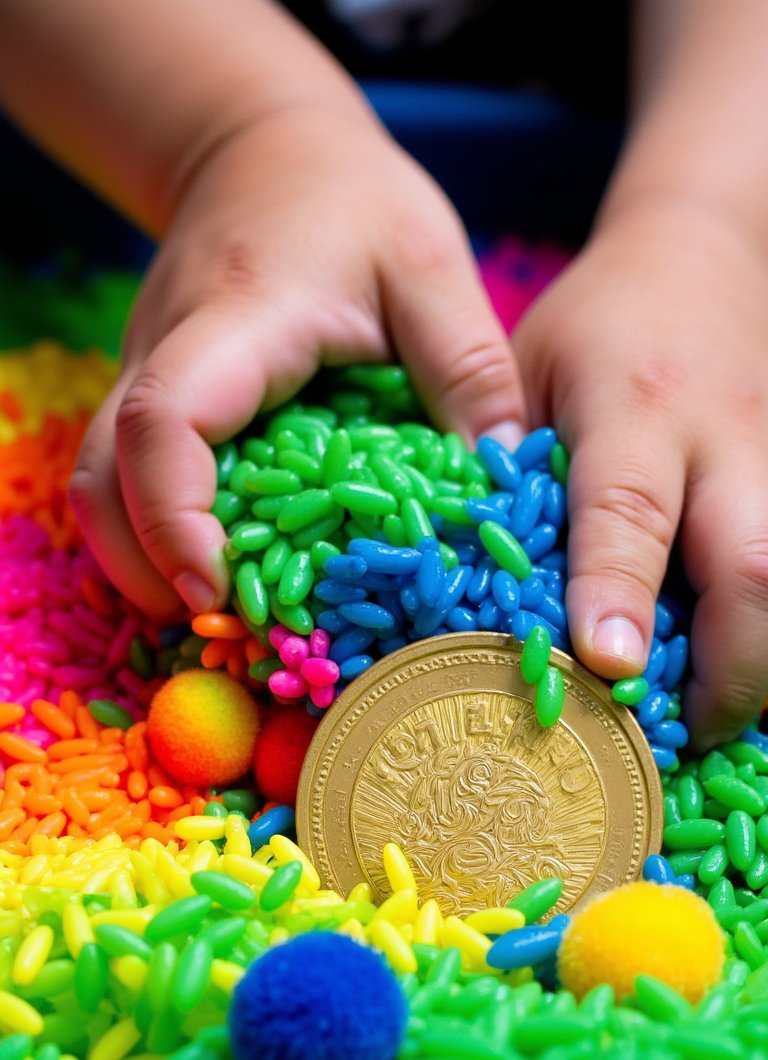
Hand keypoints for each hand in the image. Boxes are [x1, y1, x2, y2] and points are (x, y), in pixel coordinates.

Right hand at [71, 105, 523, 619]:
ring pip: (99, 490)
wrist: (265, 151)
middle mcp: (163, 354)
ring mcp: (143, 376)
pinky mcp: (149, 398)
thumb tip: (498, 490)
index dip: (176, 518)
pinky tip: (219, 565)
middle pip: (103, 483)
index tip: (220, 589)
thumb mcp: (430, 265)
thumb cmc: (351, 201)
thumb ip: (470, 369)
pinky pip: (123, 481)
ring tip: (226, 610)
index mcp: (234, 322)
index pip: (164, 423)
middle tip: (232, 625)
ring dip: (144, 562)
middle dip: (150, 569)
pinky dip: (156, 535)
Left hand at [513, 194, 767, 746]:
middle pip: (755, 566)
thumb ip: (513, 463)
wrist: (709, 254)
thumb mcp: (533, 367)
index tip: (608, 665)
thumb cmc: (601, 320)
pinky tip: (737, 656)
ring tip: (712, 711)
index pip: (629, 511)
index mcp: (637, 403)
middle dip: (732, 666)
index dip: (618, 591)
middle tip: (687, 729)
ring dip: (761, 659)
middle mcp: (723, 435)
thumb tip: (479, 584)